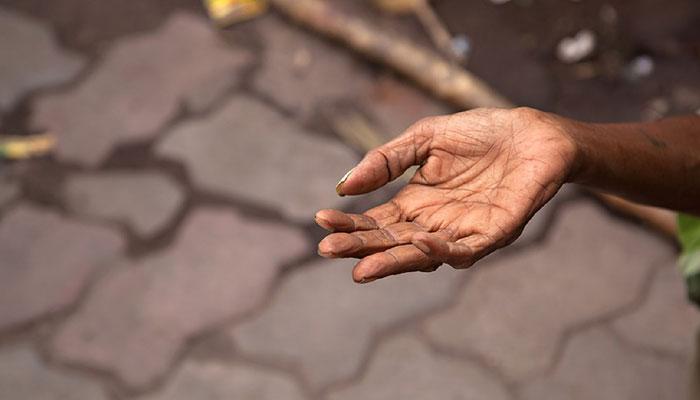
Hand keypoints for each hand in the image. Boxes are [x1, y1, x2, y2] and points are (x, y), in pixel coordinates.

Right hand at [316, 107, 577, 282]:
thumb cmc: (481, 133)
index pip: (375, 221)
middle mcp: (435, 225)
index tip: (321, 220)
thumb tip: (343, 186)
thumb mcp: (424, 139)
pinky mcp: (494, 234)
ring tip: (362, 268)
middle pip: (391, 243)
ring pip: (423, 255)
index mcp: (416, 203)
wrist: (534, 131)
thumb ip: (387, 161)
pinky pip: (465, 250)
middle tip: (328, 251)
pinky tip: (419, 245)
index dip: (349, 223)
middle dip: (360, 248)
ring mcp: (463, 233)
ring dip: (393, 262)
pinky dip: (442, 251)